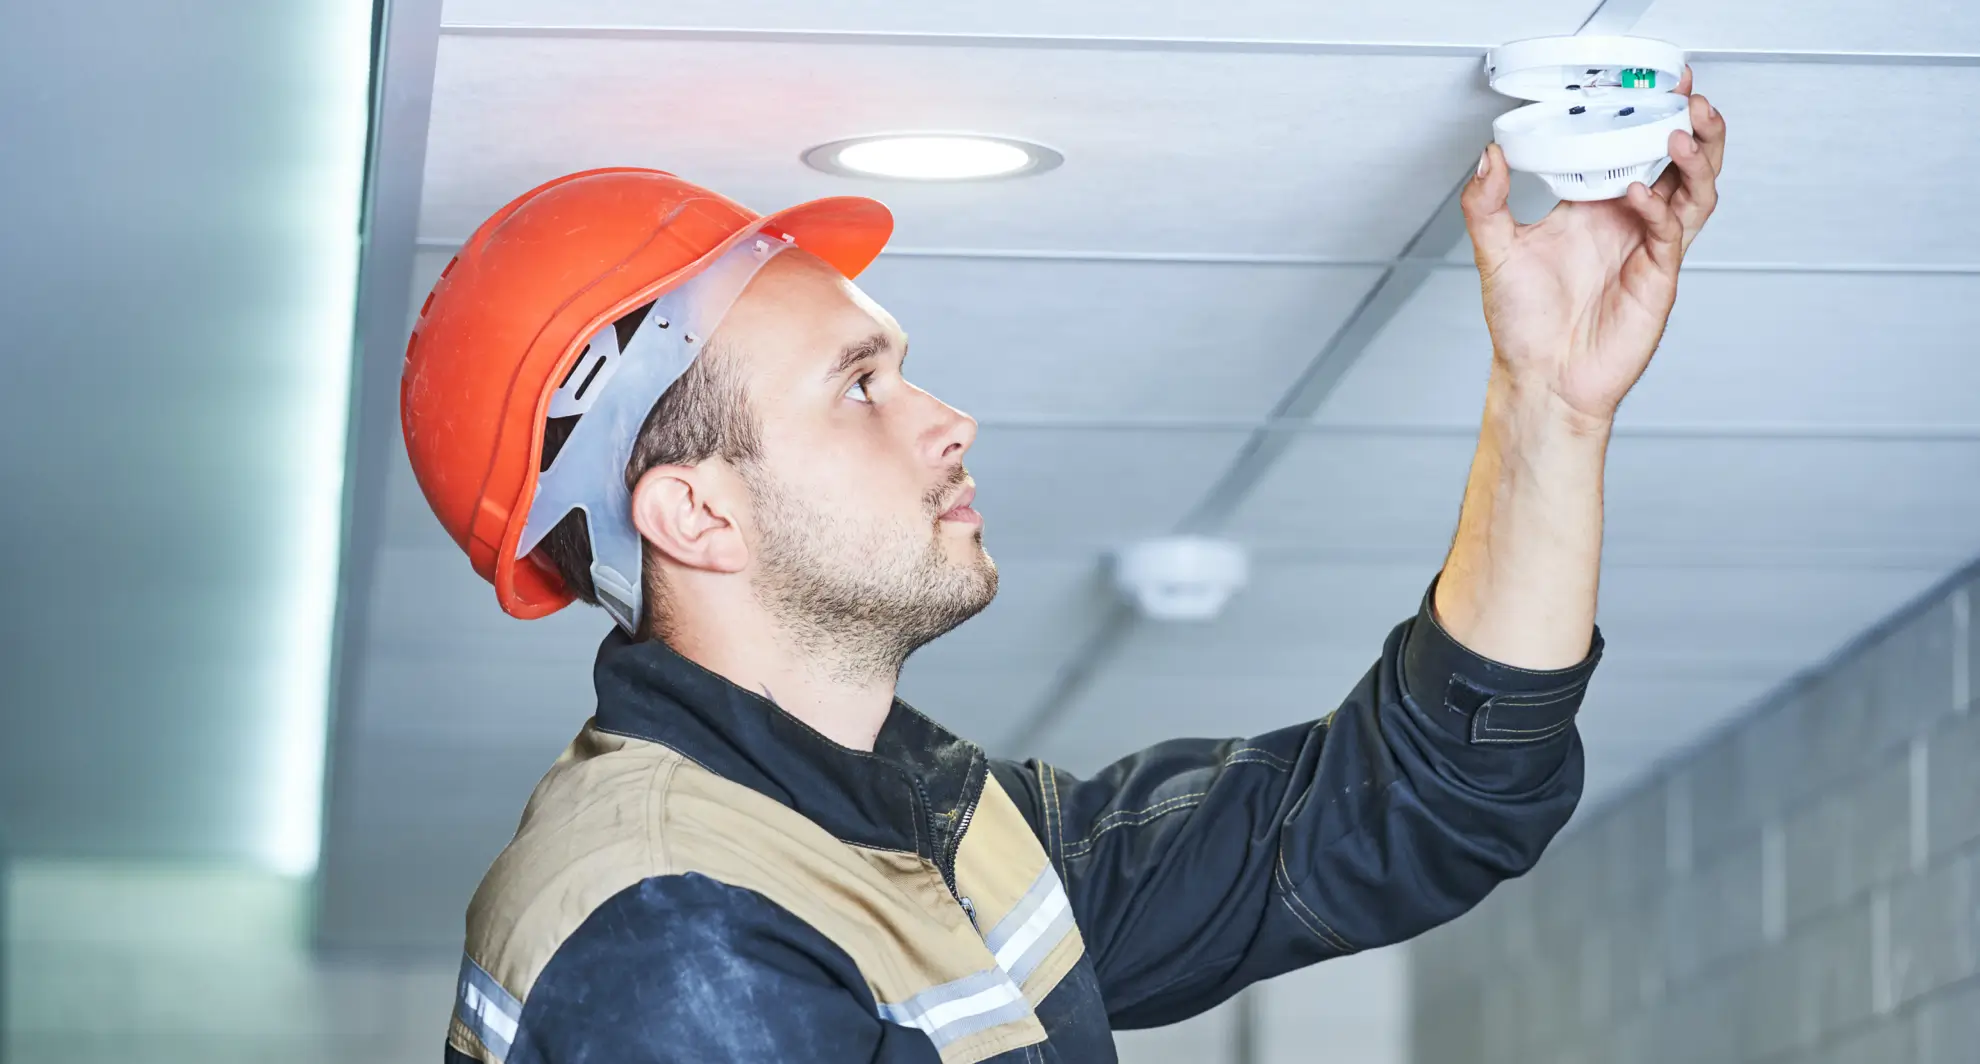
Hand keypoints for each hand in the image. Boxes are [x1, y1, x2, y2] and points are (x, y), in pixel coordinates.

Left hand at [1461, 66, 1726, 427]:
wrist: (1542, 379)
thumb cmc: (1525, 325)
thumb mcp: (1495, 251)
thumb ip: (1486, 203)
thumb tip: (1487, 155)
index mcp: (1594, 207)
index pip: (1631, 149)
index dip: (1646, 118)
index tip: (1651, 84)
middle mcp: (1627, 222)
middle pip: (1679, 163)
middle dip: (1691, 127)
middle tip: (1688, 97)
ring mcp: (1648, 248)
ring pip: (1693, 192)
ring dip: (1694, 159)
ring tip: (1681, 131)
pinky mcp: (1657, 277)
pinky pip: (1669, 232)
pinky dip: (1659, 208)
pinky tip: (1636, 193)